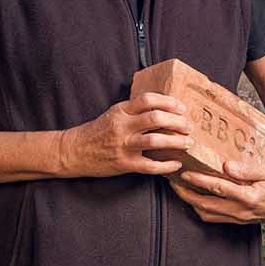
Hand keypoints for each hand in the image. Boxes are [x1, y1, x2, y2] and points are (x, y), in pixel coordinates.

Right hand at [54, 93, 195, 178]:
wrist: (75, 151)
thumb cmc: (99, 131)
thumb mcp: (115, 113)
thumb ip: (135, 109)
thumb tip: (164, 107)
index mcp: (121, 110)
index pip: (148, 99)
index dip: (168, 102)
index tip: (182, 107)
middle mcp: (123, 126)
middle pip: (155, 118)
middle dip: (177, 121)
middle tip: (189, 126)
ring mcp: (123, 145)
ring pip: (154, 140)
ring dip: (176, 142)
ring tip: (188, 143)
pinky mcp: (123, 164)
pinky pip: (149, 165)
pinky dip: (166, 165)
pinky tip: (176, 164)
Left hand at [172, 160, 264, 224]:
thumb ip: (248, 169)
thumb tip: (227, 166)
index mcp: (248, 196)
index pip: (218, 187)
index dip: (199, 180)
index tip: (185, 172)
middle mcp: (239, 210)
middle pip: (205, 204)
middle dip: (185, 194)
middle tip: (172, 182)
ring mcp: (237, 218)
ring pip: (206, 214)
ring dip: (190, 203)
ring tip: (178, 189)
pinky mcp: (236, 221)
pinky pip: (213, 218)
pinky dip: (200, 209)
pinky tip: (193, 199)